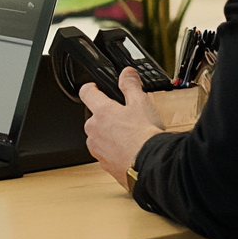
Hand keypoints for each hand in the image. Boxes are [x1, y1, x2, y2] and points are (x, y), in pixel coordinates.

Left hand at [81, 68, 165, 191]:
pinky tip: (130, 151)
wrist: (151, 166)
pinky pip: (106, 154)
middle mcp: (94, 131)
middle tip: (124, 117)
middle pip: (94, 117)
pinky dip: (115, 151)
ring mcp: (97, 150)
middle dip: (106, 116)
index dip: (91, 88)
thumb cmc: (145, 135)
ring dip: (109, 135)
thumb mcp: (141, 103)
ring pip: (99, 137)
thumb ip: (131, 85)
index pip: (86, 93)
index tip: (94, 88)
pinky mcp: (105, 165)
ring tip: (129, 136)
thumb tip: (127, 73)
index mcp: (101, 112)